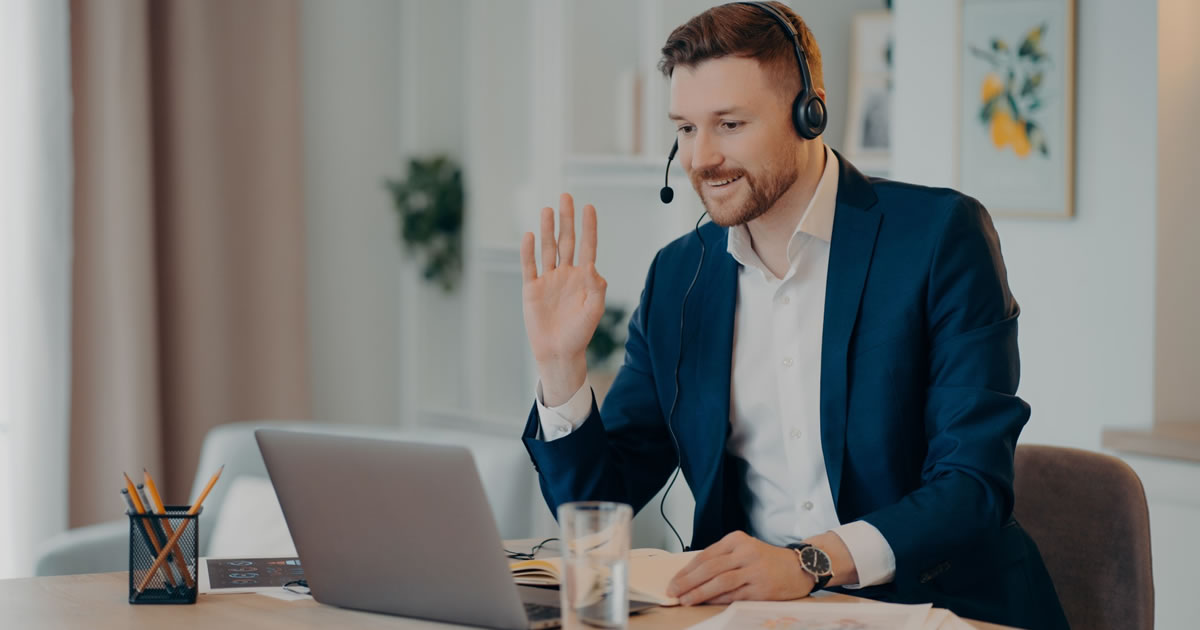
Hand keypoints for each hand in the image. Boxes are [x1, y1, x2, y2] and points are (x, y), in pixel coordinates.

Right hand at [520, 193, 606, 405]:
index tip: (589, 207)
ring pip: (547, 248)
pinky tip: (528, 235)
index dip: (588, 227)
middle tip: (566, 196)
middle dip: (566, 219)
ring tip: (547, 210)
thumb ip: (596, 290)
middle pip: (566, 240)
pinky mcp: (532, 289)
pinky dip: (528, 251)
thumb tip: (593, 269)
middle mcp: (565, 274)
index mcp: (583, 277)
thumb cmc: (579, 334)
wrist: (558, 352)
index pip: (587, 246)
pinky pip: (530, 266)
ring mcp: (548, 280)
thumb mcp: (593, 311)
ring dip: (547, 229)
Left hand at [666, 531, 812, 604]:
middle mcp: (745, 552)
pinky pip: (734, 595)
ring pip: (719, 582)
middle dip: (687, 582)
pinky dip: (717, 599)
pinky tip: (706, 602)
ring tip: (685, 599)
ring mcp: (754, 570)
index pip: (705, 555)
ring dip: (699, 592)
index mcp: (736, 539)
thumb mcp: (743, 550)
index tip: (673, 581)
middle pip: (709, 568)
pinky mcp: (761, 588)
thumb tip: (690, 577)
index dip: (686, 570)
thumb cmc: (766, 560)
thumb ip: (720, 559)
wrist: (799, 567)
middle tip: (673, 591)